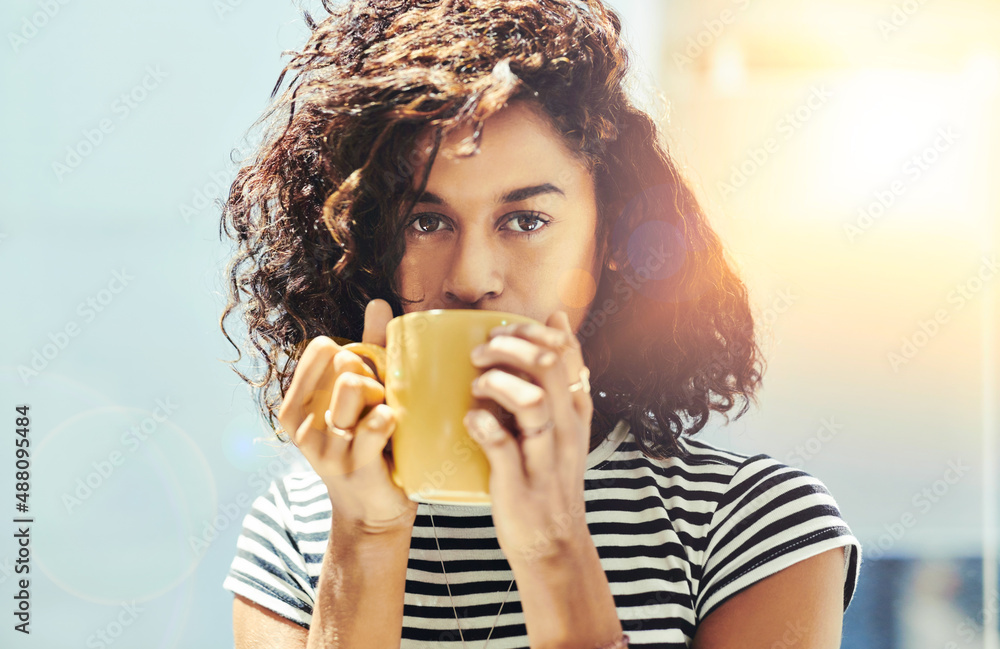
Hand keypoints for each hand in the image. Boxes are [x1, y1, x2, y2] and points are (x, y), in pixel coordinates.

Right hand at [277, 299, 417, 533]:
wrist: (373, 512)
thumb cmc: (368, 445)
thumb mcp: (361, 396)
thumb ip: (369, 348)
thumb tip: (377, 301)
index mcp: (295, 405)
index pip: (322, 349)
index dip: (353, 356)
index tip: (365, 381)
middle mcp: (301, 424)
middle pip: (345, 364)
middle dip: (373, 377)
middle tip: (380, 405)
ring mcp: (324, 446)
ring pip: (358, 387)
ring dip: (383, 397)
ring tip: (386, 419)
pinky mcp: (352, 465)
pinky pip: (376, 422)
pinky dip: (390, 419)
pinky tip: (392, 430)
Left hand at [465, 310, 593, 564]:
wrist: (552, 544)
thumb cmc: (548, 475)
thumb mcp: (566, 423)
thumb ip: (561, 376)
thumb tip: (556, 318)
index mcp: (576, 411)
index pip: (565, 352)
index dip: (531, 331)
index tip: (503, 331)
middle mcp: (566, 430)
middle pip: (547, 365)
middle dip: (507, 348)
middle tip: (479, 353)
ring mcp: (545, 458)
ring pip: (531, 402)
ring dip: (497, 383)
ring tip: (476, 385)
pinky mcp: (519, 485)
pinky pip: (502, 446)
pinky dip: (482, 425)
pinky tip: (471, 419)